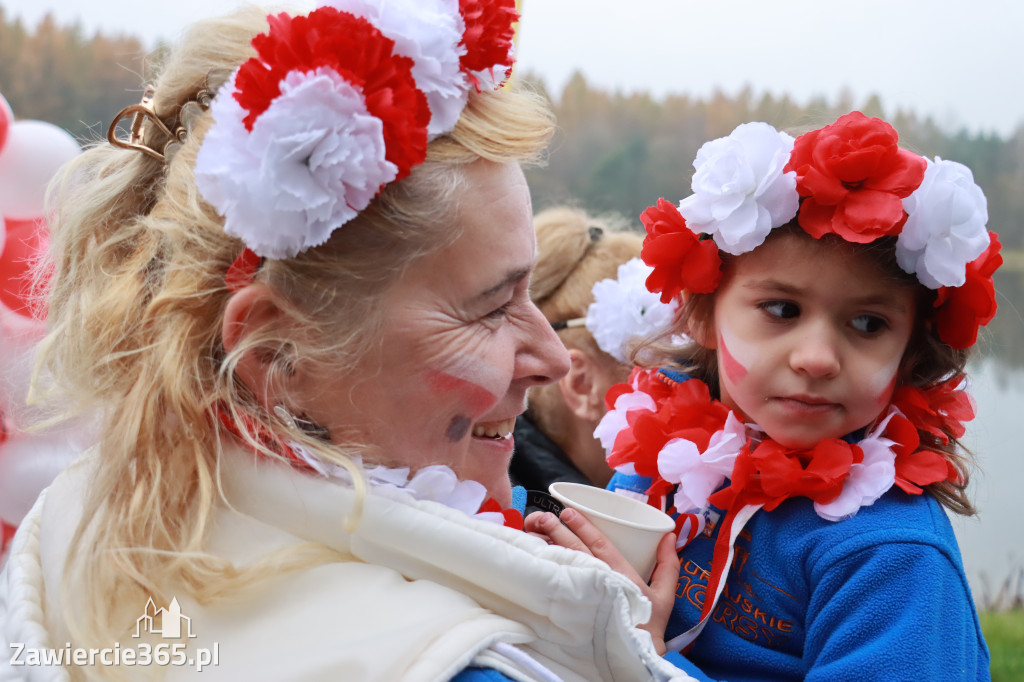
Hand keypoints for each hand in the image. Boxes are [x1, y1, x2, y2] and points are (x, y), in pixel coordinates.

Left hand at [524, 507, 679, 654]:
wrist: (636, 656)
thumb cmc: (648, 625)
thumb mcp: (665, 595)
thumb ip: (668, 564)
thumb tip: (670, 536)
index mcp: (621, 575)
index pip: (598, 544)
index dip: (582, 526)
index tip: (568, 512)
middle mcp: (600, 581)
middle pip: (575, 550)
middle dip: (557, 530)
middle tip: (543, 516)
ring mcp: (584, 595)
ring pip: (563, 563)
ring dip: (547, 546)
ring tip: (533, 531)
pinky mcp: (573, 608)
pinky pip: (557, 583)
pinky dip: (546, 567)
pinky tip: (535, 557)